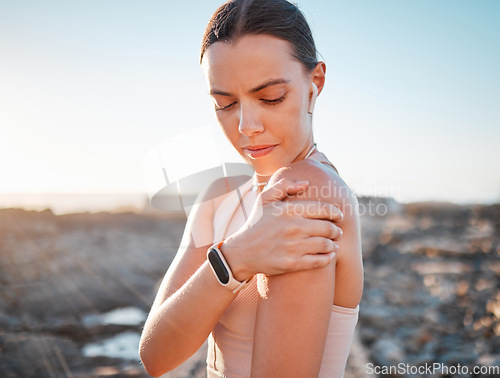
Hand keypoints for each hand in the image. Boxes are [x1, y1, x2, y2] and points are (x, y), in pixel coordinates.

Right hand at [221, 178, 342, 280]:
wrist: (241, 252)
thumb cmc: (255, 223)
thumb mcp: (264, 199)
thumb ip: (284, 186)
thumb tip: (306, 184)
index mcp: (289, 210)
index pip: (323, 209)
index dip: (336, 213)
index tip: (338, 216)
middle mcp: (293, 227)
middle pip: (328, 228)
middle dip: (337, 230)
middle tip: (337, 231)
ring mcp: (293, 246)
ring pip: (326, 245)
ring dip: (334, 244)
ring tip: (333, 243)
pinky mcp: (293, 263)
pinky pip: (319, 261)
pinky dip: (328, 258)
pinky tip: (329, 255)